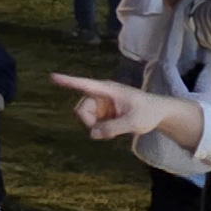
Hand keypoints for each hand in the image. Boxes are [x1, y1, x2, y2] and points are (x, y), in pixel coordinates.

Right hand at [53, 73, 192, 148]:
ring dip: (95, 126)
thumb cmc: (148, 112)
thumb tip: (92, 134)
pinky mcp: (103, 112)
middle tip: (106, 130)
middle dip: (89, 121)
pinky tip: (113, 128)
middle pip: (81, 108)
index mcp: (107, 89)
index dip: (68, 81)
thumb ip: (113, 128)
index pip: (84, 84)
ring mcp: (101, 103)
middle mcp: (100, 94)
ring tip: (114, 128)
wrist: (159, 113)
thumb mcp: (134, 122)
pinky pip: (92, 122)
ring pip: (85, 117)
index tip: (52, 77)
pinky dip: (99, 128)